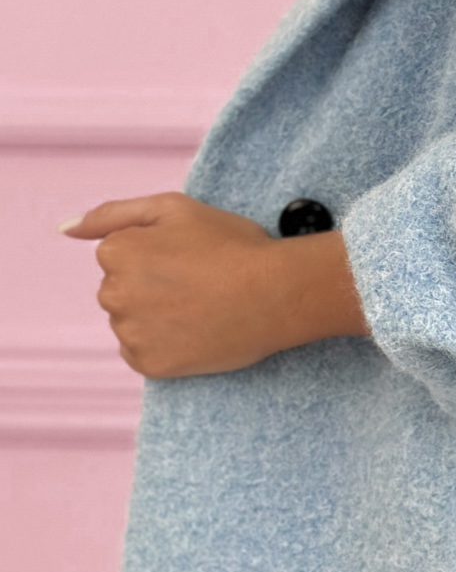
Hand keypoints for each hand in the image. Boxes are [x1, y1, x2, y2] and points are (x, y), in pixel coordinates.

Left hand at [63, 193, 369, 378]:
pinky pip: (143, 354)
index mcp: (115, 253)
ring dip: (157, 317)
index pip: (120, 256)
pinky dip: (165, 345)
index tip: (190, 258)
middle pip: (122, 290)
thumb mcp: (172, 208)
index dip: (158, 255)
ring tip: (200, 308)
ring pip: (131, 323)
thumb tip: (63, 229)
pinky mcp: (150, 364)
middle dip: (152, 287)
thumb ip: (111, 214)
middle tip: (199, 283)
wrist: (276, 294)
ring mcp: (130, 333)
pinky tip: (195, 332)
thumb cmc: (231, 246)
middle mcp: (113, 294)